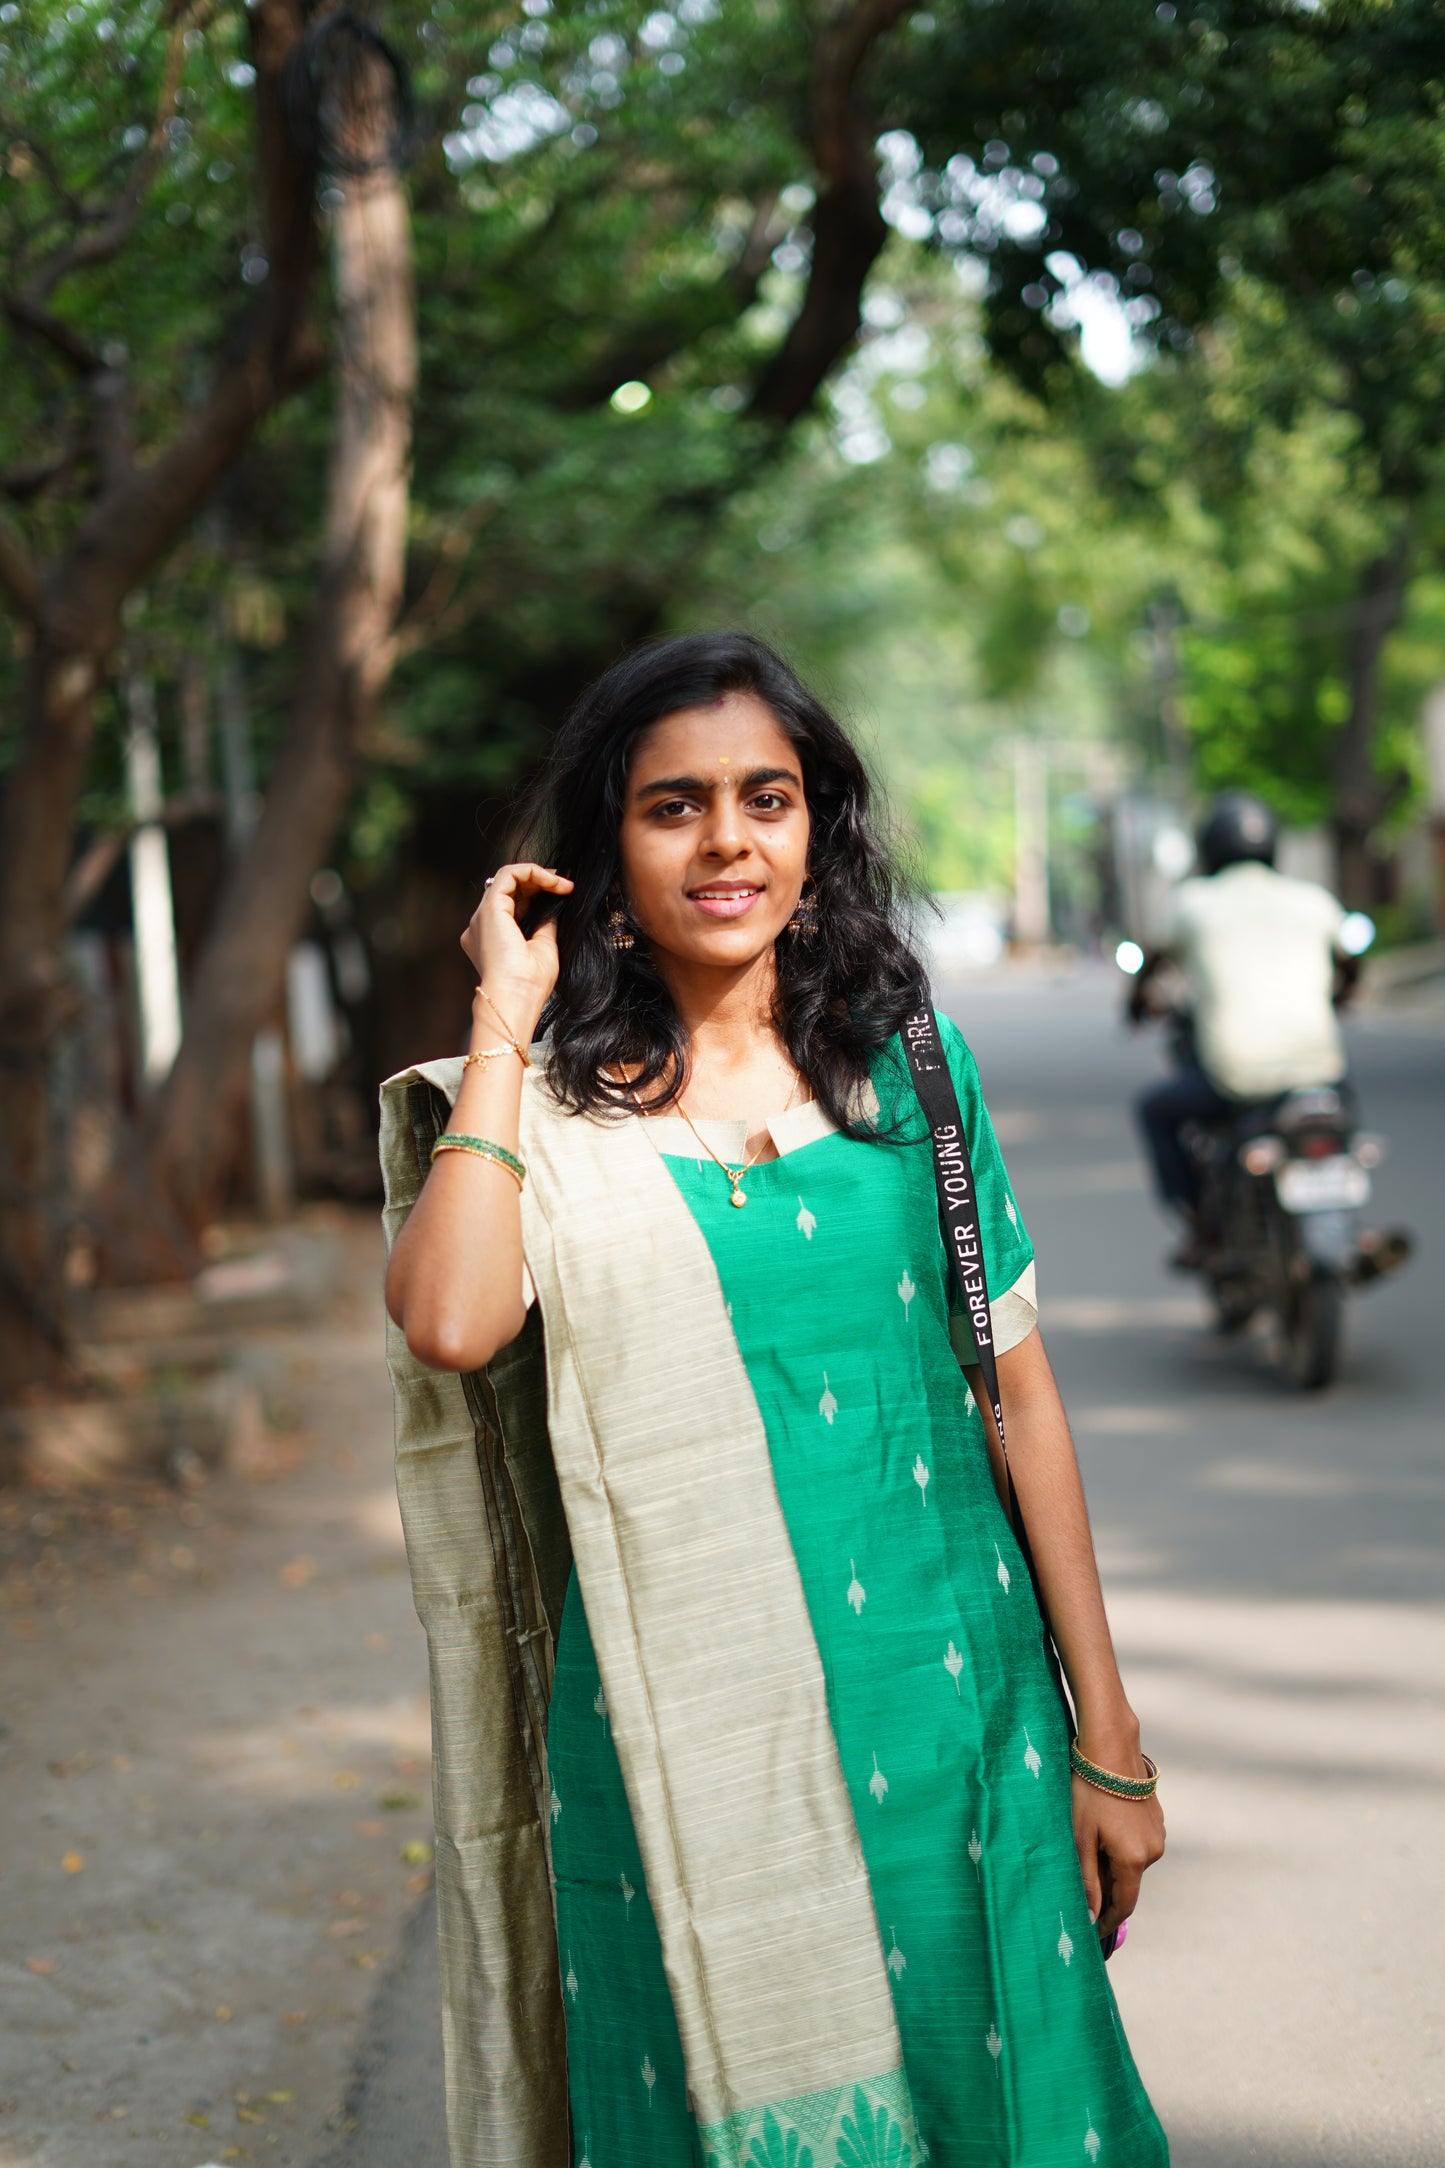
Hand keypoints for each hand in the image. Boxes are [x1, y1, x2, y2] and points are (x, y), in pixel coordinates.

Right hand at [461, 863, 573, 1029]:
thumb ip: (544, 924)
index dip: (536, 894)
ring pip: (507, 879)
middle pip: (509, 890)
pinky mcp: (490, 908)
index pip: (513, 905)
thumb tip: (553, 905)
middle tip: (564, 885)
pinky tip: (553, 882)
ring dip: (538, 876)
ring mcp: (482, 917)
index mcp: (491, 939)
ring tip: (562, 884)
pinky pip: (509, 875)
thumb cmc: (530, 983)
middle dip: (538, 882)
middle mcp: (482, 926)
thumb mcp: (543, 947)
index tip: (561, 894)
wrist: (517, 995)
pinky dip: (532, 871)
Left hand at [1072, 1770, 1165, 1945]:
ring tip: (1088, 1843)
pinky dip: (1121, 1845)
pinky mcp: (1156, 1817)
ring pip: (1132, 1861)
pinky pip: (1137, 1843)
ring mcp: (1158, 1832)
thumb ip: (1087, 1880)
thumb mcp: (1081, 1838)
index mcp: (1135, 1859)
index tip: (1093, 1930)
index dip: (1108, 1919)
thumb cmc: (1089, 1792)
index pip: (1124, 1904)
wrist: (1110, 1748)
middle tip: (1080, 1881)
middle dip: (1106, 1886)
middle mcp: (1153, 1850)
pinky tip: (1102, 1826)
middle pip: (1127, 1882)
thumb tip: (1090, 1916)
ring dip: (1112, 1863)